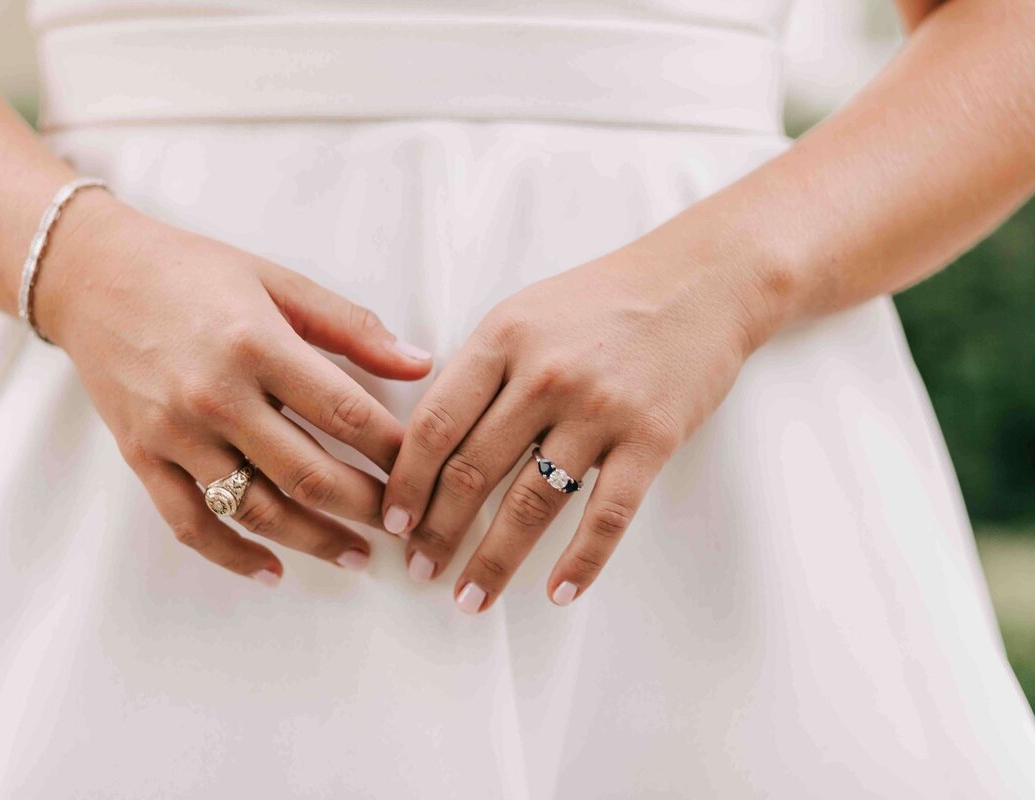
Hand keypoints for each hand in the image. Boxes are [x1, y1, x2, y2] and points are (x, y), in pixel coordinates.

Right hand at [38, 193, 432, 583]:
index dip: (392, 449)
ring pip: (256, 509)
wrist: (91, 275)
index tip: (424, 468)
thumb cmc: (191, 271)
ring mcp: (174, 434)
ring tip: (356, 556)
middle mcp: (215, 396)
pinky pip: (192, 524)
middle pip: (307, 472)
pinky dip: (233, 556)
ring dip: (314, 541)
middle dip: (365, 506)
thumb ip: (351, 326)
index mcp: (256, 344)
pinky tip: (273, 571)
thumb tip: (421, 362)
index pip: (344, 412)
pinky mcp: (142, 457)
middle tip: (403, 523)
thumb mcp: (277, 280)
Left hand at [381, 234, 780, 611]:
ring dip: (495, 560)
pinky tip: (558, 591)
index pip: (436, 423)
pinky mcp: (651, 439)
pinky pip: (607, 515)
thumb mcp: (524, 313)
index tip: (393, 520)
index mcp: (504, 338)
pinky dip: (581, 561)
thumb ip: (478, 370)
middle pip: (474, 471)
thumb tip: (427, 441)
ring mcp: (601, 410)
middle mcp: (546, 375)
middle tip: (421, 568)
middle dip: (439, 531)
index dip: (407, 480)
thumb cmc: (602, 300)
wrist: (701, 280)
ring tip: (471, 598)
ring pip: (533, 503)